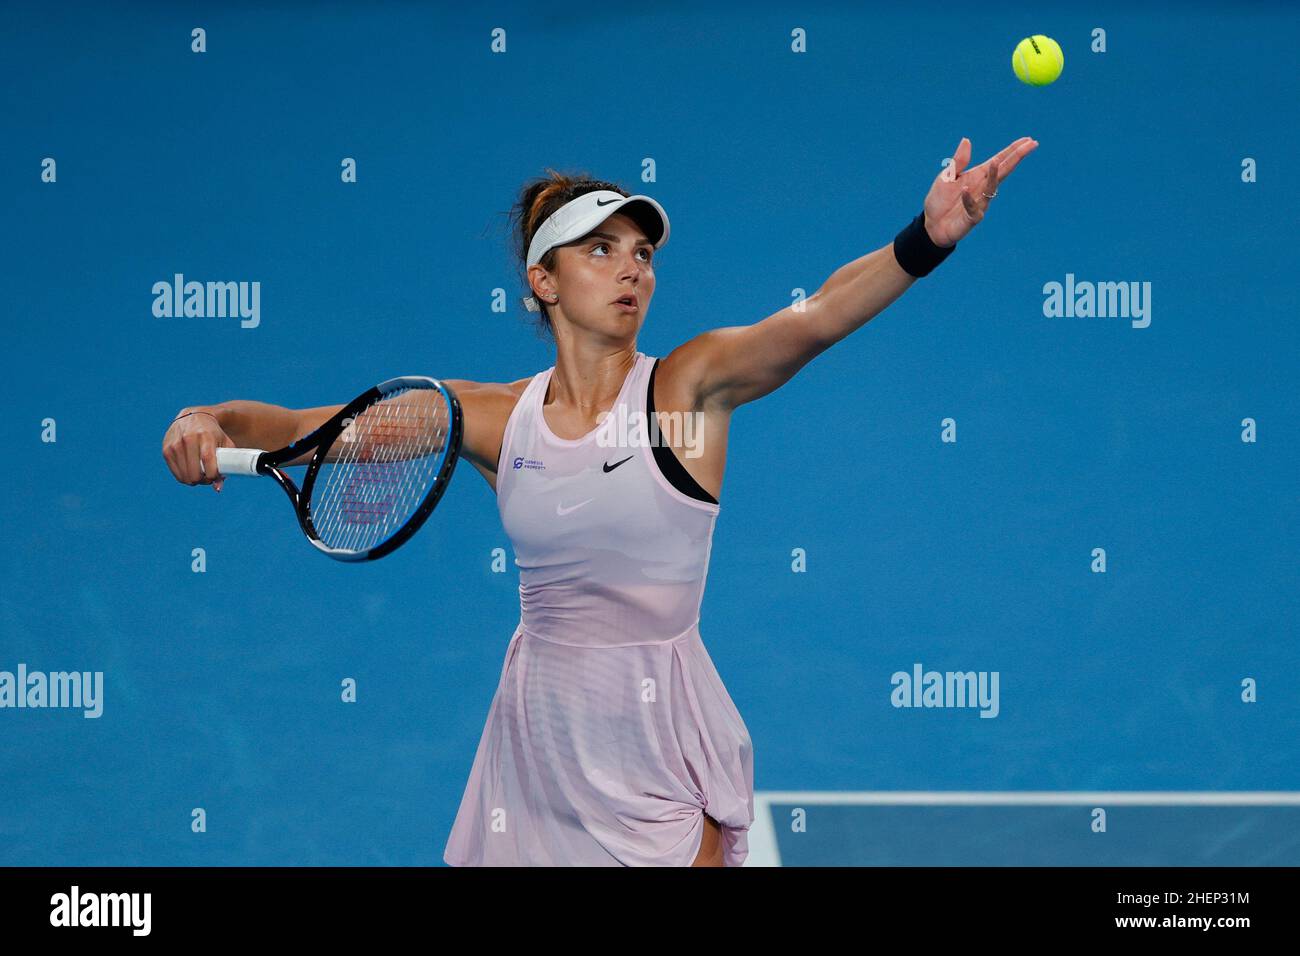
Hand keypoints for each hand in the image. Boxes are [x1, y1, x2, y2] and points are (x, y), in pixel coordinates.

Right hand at [162, 410, 234, 491]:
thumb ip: (228, 464)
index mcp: (206, 436)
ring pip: (184, 475)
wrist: (194, 417)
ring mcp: (176, 444)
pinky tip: (190, 471)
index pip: (207, 460)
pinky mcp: (166, 449)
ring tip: (200, 474)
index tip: (214, 477)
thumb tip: (217, 488)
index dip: (212, 474)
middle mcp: (189, 439)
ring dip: (193, 480)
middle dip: (203, 480)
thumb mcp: (225, 444)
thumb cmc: (214, 434)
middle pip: (194, 472)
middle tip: (207, 477)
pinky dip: (184, 477)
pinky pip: (176, 473)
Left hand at [922, 136, 1037, 247]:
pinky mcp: (972, 218)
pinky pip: (973, 208)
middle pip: (1003, 170)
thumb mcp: (947, 177)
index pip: (1000, 160)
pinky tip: (964, 190)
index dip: (1013, 150)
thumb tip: (967, 140)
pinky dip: (968, 200)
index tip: (1028, 140)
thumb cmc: (940, 200)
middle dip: (1016, 157)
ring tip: (995, 162)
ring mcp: (980, 203)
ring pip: (991, 188)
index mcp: (978, 176)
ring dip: (993, 176)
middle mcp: (983, 188)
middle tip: (1031, 144)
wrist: (931, 225)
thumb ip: (959, 161)